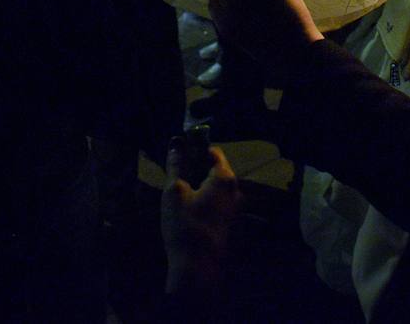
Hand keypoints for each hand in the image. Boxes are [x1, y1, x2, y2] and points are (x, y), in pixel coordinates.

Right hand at [161, 144, 242, 292]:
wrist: (197, 267)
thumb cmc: (185, 225)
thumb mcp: (174, 191)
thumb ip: (176, 165)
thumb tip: (175, 143)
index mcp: (225, 178)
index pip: (213, 152)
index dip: (196, 149)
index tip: (180, 154)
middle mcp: (235, 190)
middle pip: (216, 170)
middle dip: (196, 169)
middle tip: (176, 176)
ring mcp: (235, 208)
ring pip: (216, 188)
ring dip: (199, 187)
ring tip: (179, 195)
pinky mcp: (230, 223)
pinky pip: (217, 203)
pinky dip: (204, 201)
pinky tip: (188, 212)